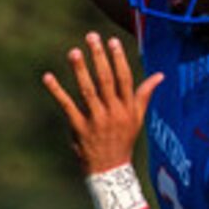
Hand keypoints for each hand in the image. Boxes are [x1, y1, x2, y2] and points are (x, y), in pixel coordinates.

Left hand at [42, 32, 160, 174]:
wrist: (110, 171)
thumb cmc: (123, 140)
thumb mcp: (137, 118)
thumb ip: (145, 95)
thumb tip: (160, 76)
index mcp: (127, 108)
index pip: (124, 79)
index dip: (118, 59)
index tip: (112, 41)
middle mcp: (113, 112)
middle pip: (106, 81)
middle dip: (99, 58)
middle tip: (91, 37)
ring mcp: (96, 120)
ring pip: (88, 91)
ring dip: (80, 71)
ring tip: (74, 52)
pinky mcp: (80, 128)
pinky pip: (67, 106)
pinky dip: (57, 91)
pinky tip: (48, 77)